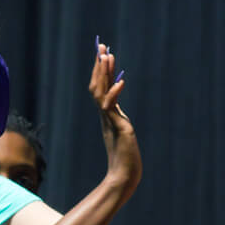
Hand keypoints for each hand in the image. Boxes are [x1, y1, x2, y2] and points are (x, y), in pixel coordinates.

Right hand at [90, 39, 140, 192]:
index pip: (100, 89)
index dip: (101, 72)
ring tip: (107, 56)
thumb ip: (121, 126)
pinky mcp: (118, 128)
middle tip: (102, 47)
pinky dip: (115, 94)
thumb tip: (122, 123)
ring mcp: (110, 121)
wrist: (124, 178)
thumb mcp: (124, 136)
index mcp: (107, 117)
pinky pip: (112, 108)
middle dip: (100, 66)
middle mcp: (106, 116)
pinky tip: (121, 82)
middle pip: (98, 86)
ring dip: (104, 74)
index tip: (103, 54)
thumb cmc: (126, 161)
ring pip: (101, 92)